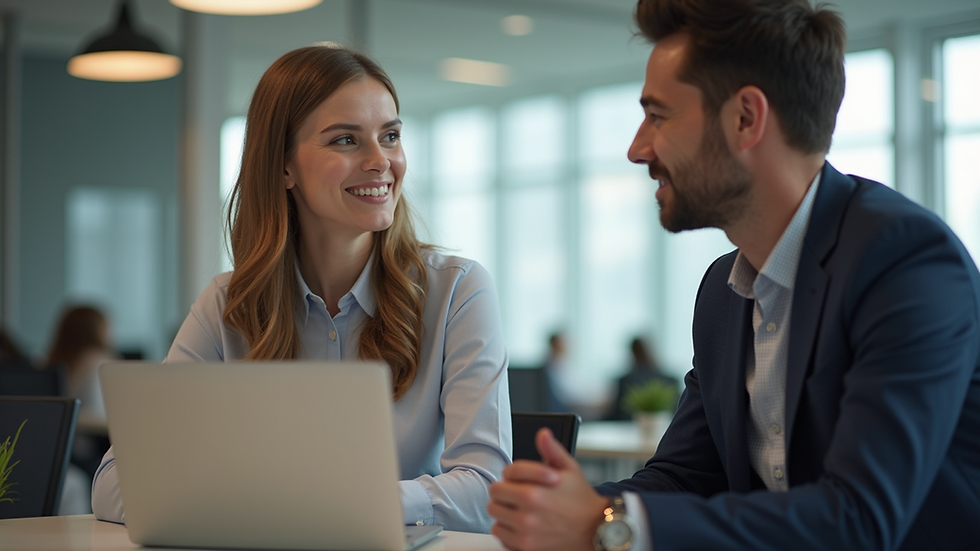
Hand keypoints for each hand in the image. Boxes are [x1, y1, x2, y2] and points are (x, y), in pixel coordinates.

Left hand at [488, 427, 608, 550]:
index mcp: (533, 492)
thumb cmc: (582, 500)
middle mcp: (526, 514)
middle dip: (506, 490)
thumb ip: (552, 450)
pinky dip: (507, 529)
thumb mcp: (570, 470)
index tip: (522, 478)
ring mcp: (524, 533)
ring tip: (521, 508)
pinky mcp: (525, 548)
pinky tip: (521, 524)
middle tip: (519, 492)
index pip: (505, 475)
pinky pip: (500, 535)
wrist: (596, 529)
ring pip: (495, 516)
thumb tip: (542, 433)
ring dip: (504, 510)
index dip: (513, 474)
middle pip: (495, 495)